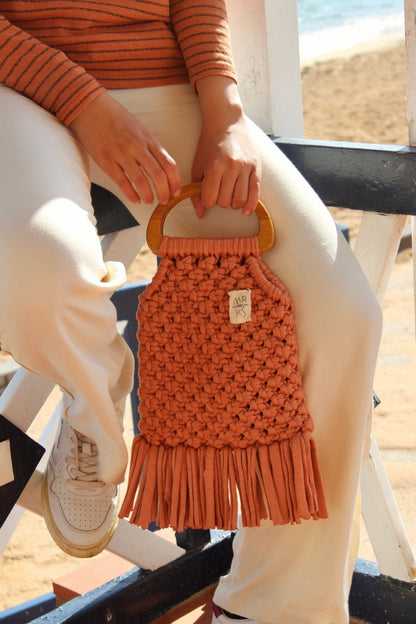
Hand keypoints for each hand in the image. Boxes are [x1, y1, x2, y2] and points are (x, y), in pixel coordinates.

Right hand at [70, 92, 181, 204]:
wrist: (89, 106)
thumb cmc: (115, 118)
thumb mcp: (139, 129)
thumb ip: (150, 146)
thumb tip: (161, 167)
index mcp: (148, 139)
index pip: (169, 164)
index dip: (175, 181)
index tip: (176, 192)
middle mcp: (137, 147)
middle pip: (158, 175)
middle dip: (164, 192)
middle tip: (164, 200)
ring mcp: (121, 154)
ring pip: (141, 181)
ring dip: (148, 196)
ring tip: (149, 201)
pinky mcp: (106, 161)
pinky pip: (122, 182)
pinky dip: (131, 195)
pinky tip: (135, 199)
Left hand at [192, 77, 260, 218]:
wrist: (227, 122)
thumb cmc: (209, 145)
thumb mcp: (198, 166)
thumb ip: (196, 191)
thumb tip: (200, 215)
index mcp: (214, 167)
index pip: (210, 200)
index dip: (207, 201)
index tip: (207, 194)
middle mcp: (231, 168)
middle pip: (225, 202)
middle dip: (220, 201)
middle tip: (218, 192)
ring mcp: (245, 167)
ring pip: (240, 200)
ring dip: (233, 204)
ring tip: (229, 195)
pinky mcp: (256, 167)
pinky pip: (255, 194)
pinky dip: (250, 206)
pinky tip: (245, 211)